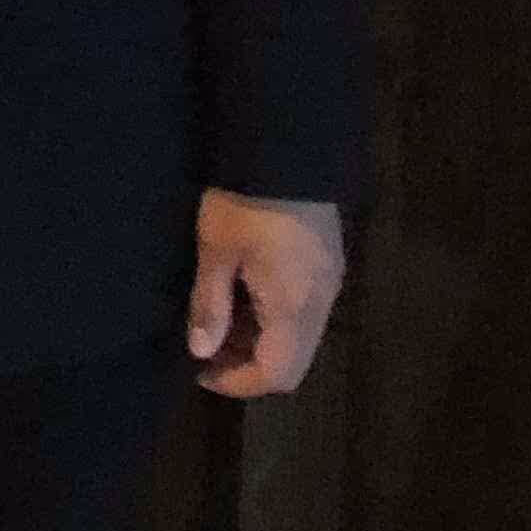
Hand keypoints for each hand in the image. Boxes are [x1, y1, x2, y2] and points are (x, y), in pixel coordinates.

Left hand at [188, 190, 344, 397]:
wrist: (286, 149)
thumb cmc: (243, 204)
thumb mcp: (216, 251)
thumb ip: (210, 304)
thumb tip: (201, 351)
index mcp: (295, 309)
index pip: (277, 374)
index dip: (238, 381)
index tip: (200, 369)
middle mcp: (321, 304)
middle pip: (292, 360)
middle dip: (247, 361)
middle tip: (204, 343)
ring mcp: (330, 283)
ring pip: (299, 336)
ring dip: (260, 338)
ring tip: (218, 316)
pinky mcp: (328, 263)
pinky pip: (304, 310)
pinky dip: (273, 316)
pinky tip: (243, 292)